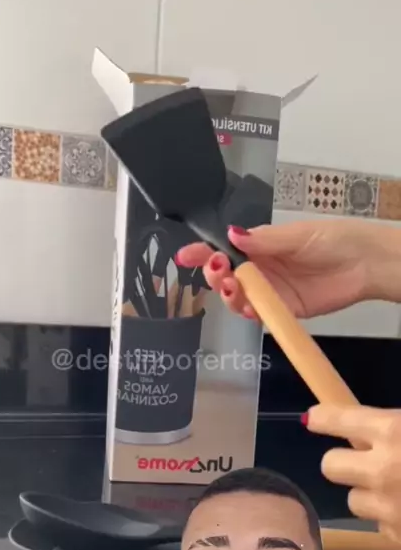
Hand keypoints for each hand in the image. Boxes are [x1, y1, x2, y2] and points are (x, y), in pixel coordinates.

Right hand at [176, 219, 400, 319]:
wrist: (364, 264)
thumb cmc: (334, 240)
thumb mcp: (297, 235)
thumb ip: (264, 240)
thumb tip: (232, 234)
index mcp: (259, 246)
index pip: (224, 250)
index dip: (202, 253)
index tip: (185, 256)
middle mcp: (261, 269)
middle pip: (225, 277)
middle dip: (214, 275)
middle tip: (219, 270)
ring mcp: (271, 291)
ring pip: (238, 298)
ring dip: (229, 295)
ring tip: (232, 287)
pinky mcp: (284, 309)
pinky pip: (260, 315)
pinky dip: (251, 313)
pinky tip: (250, 308)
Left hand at [304, 404, 400, 543]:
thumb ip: (393, 430)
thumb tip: (369, 433)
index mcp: (393, 432)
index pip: (338, 418)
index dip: (323, 419)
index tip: (314, 419)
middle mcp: (381, 469)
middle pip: (330, 466)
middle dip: (343, 464)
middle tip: (362, 462)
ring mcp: (387, 508)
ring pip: (354, 501)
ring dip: (369, 496)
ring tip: (397, 492)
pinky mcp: (395, 538)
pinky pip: (381, 526)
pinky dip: (392, 520)